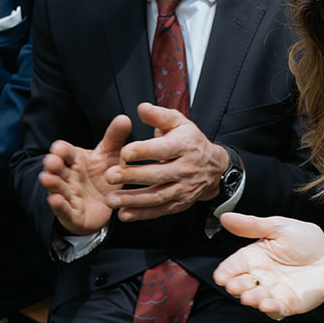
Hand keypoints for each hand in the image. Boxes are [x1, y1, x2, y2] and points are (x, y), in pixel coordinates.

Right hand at [39, 114, 129, 234]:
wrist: (105, 206)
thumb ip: (115, 138)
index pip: (65, 151)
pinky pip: (63, 210)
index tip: (59, 149)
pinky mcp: (71, 214)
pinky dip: (58, 205)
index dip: (61, 150)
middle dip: (52, 165)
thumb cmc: (104, 176)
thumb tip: (124, 118)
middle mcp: (68, 176)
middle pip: (56, 168)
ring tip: (48, 178)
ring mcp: (67, 194)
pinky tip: (55, 200)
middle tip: (51, 162)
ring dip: (52, 183)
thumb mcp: (111, 156)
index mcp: (75, 159)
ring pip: (56, 188)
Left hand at [102, 103, 229, 221]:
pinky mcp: (180, 204)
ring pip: (157, 196)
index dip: (144, 151)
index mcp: (184, 146)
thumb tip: (141, 108)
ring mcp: (183, 189)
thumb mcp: (179, 123)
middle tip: (109, 176)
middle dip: (132, 176)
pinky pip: (160, 211)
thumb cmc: (190, 141)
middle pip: (158, 174)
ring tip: (111, 199)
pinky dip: (141, 214)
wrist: (214, 167)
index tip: (124, 153)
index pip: (163, 149)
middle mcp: (186, 169)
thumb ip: (159, 115)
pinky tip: (123, 214)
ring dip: (133, 200)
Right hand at [214, 214, 323, 318]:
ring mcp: (274, 291)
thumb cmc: (305, 242)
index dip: (226, 271)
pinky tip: (266, 305)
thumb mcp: (279, 227)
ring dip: (251, 298)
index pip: (234, 265)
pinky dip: (271, 308)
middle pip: (242, 284)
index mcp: (254, 257)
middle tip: (233, 285)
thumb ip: (252, 225)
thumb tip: (225, 217)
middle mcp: (261, 276)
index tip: (220, 276)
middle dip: (236, 286)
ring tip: (248, 296)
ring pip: (257, 297)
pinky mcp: (289, 304)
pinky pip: (277, 308)